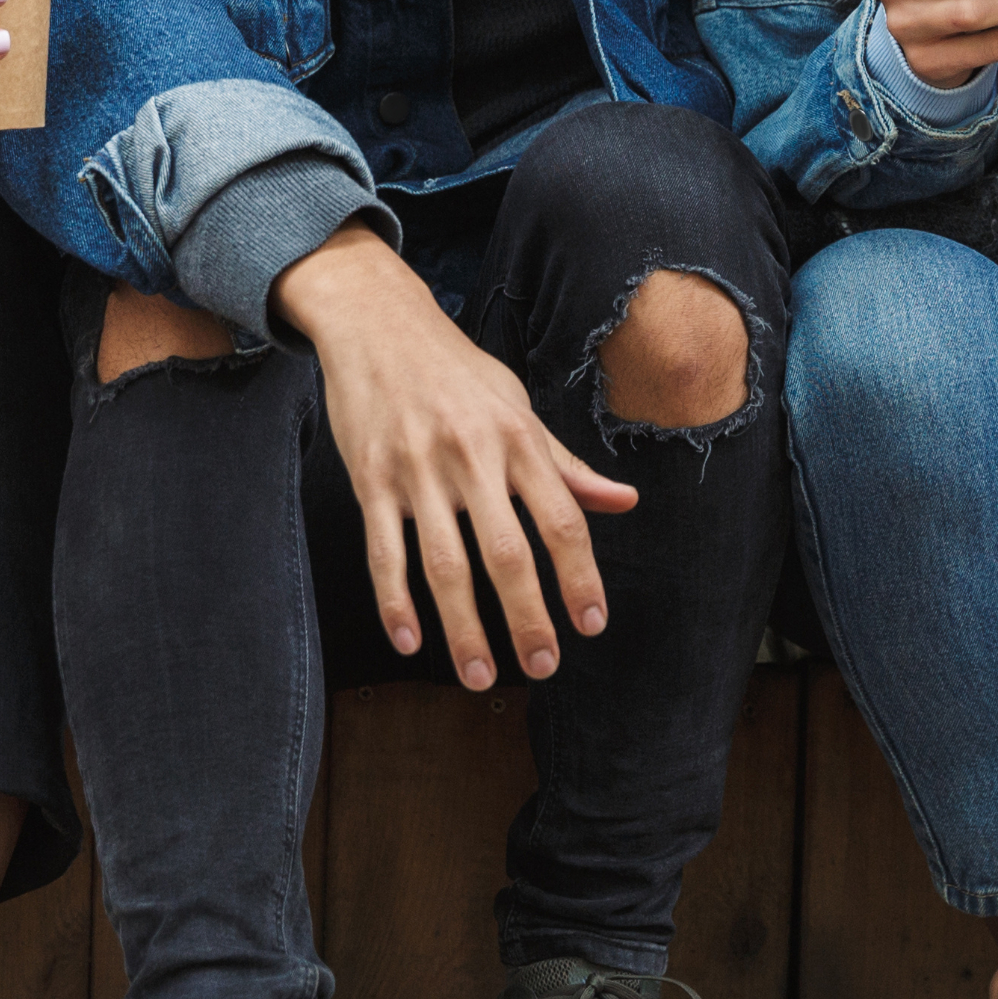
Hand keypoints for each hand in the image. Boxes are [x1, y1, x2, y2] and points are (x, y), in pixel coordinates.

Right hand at [273, 226, 638, 690]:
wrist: (377, 323)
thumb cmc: (457, 371)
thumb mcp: (519, 408)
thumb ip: (567, 464)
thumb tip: (626, 501)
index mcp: (517, 439)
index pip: (561, 518)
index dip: (580, 575)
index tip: (591, 624)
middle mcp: (471, 455)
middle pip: (506, 552)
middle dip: (527, 616)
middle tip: (542, 666)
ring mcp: (417, 469)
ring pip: (444, 564)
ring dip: (463, 627)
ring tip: (479, 675)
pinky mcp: (370, 479)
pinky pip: (384, 551)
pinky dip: (395, 601)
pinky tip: (410, 640)